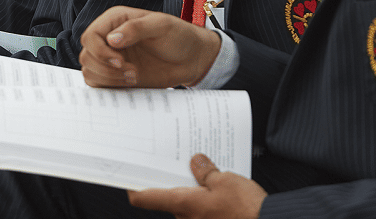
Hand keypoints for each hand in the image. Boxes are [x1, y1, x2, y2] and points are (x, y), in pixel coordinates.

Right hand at [79, 7, 220, 87]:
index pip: (91, 36)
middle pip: (87, 55)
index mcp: (116, 21)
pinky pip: (98, 83)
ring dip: (108, 78)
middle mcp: (110, 38)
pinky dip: (109, 86)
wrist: (192, 59)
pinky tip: (129, 83)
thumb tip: (111, 39)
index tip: (119, 61)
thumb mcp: (161, 25)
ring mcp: (112, 57)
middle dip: (106, 68)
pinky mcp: (116, 74)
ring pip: (89, 70)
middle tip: (131, 71)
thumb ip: (136, 28)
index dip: (100, 51)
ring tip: (133, 76)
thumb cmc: (179, 36)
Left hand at [128, 154, 266, 218]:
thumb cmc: (247, 210)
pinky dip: (205, 200)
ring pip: (186, 205)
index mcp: (183, 204)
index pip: (145, 198)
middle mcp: (186, 218)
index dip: (133, 186)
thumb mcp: (224, 180)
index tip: (129, 176)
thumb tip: (196, 162)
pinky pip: (201, 212)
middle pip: (168, 198)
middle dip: (174, 180)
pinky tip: (218, 189)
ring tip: (204, 173)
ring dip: (192, 190)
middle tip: (178, 163)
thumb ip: (206, 171)